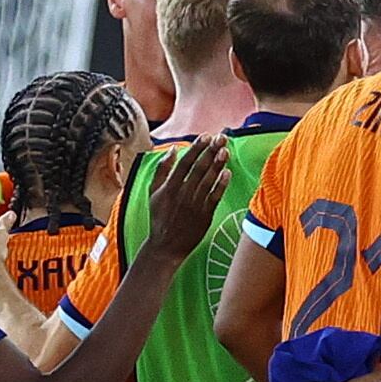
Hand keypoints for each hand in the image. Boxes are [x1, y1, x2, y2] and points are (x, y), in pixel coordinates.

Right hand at [142, 136, 229, 260]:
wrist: (166, 246)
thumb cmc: (159, 217)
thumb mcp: (153, 192)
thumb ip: (161, 169)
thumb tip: (173, 149)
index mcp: (169, 187)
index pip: (185, 162)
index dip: (197, 148)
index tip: (206, 136)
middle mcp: (182, 194)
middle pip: (199, 168)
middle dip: (211, 151)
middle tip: (221, 138)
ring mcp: (194, 205)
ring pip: (208, 181)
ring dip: (218, 165)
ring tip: (226, 150)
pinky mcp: (204, 216)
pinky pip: (215, 197)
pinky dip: (221, 185)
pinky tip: (227, 173)